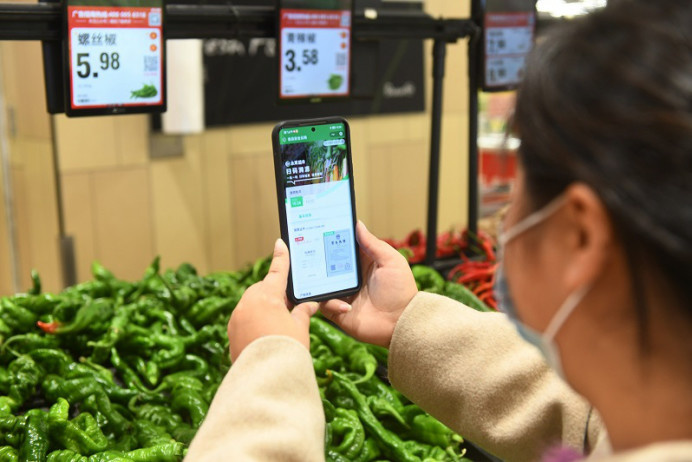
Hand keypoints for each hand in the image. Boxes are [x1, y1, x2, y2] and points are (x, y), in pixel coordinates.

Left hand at [228, 239, 318, 361]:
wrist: (264, 378)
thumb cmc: (286, 349)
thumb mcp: (300, 328)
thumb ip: (303, 312)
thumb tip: (309, 305)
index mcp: (267, 296)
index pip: (278, 271)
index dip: (281, 257)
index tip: (280, 243)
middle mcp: (248, 302)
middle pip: (264, 289)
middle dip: (275, 294)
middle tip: (290, 306)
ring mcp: (237, 317)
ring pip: (253, 304)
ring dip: (264, 308)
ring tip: (279, 325)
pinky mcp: (231, 331)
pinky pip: (245, 319)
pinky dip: (255, 322)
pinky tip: (266, 335)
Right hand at [320, 221, 416, 347]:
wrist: (401, 322)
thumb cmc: (401, 291)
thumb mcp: (391, 261)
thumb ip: (373, 244)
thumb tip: (358, 224)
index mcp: (361, 262)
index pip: (342, 246)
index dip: (331, 237)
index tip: (321, 227)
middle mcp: (349, 276)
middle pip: (326, 262)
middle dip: (318, 257)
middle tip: (310, 251)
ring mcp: (342, 292)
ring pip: (320, 282)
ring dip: (319, 280)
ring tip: (322, 279)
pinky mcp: (337, 309)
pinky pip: (324, 303)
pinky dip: (330, 302)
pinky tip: (346, 304)